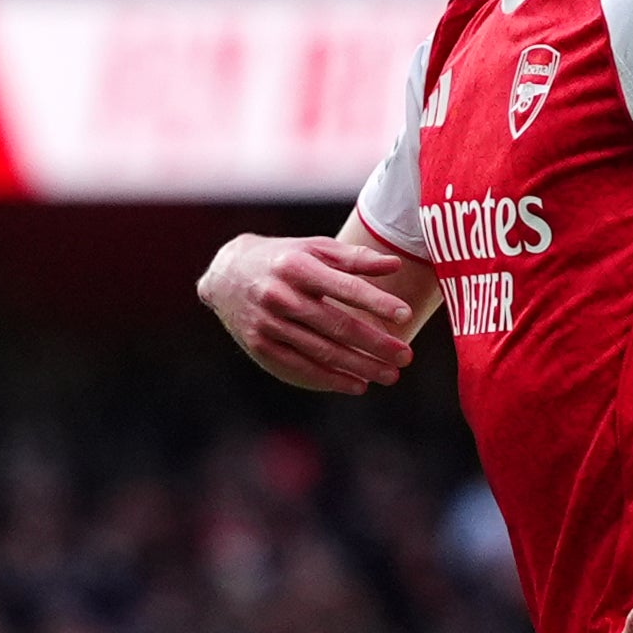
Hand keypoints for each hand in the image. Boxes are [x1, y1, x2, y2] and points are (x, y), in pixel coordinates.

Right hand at [197, 233, 417, 392]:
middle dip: (375, 344)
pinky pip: (301, 368)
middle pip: (337, 326)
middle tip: (405, 356)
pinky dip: (331, 380)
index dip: (376, 302)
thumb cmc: (284, 259)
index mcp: (297, 266)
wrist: (227, 273)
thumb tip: (395, 264)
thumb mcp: (314, 248)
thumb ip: (354, 259)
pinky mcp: (260, 346)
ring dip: (359, 367)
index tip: (405, 316)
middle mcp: (280, 296)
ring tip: (389, 375)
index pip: (344, 287)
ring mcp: (268, 324)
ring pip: (322, 352)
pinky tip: (357, 384)